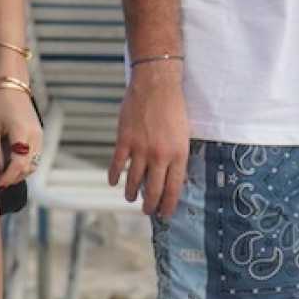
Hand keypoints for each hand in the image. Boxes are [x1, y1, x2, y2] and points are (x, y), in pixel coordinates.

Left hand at [0, 86, 42, 189]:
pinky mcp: (39, 135)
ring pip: (34, 164)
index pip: (18, 164)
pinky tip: (11, 164)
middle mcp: (35, 136)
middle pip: (28, 167)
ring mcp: (40, 135)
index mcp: (21, 132)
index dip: (8, 178)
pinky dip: (25, 164)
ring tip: (3, 173)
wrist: (13, 85)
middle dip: (13, 177)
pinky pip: (35, 156)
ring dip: (20, 172)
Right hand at [109, 71, 190, 217]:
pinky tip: (114, 182)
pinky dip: (114, 176)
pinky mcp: (124, 140)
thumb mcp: (184, 135)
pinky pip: (117, 165)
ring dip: (130, 193)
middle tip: (147, 211)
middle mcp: (160, 156)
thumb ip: (179, 157)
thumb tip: (177, 179)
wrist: (157, 85)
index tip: (165, 214)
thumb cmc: (174, 108)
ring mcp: (141, 149)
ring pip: (133, 181)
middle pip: (153, 191)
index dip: (168, 205)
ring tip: (130, 197)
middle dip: (149, 206)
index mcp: (178, 155)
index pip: (173, 189)